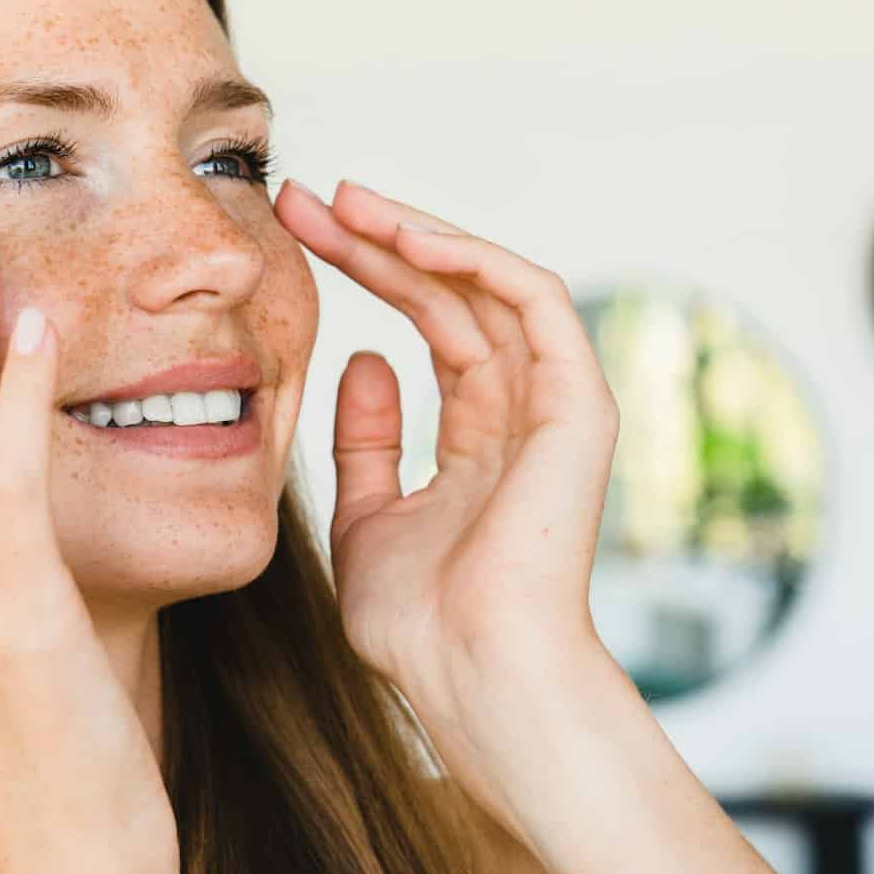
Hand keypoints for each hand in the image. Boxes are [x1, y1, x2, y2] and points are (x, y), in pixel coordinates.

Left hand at [275, 178, 621, 843]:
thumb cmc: (420, 625)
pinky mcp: (577, 404)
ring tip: (342, 201)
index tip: (295, 234)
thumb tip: (363, 359)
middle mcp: (523, 410)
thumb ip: (367, 441)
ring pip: (487, 283)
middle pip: (450, 293)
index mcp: (482, 437)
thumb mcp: (366, 518)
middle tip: (305, 196)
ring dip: (415, 233)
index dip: (364, 271)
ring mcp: (555, 405)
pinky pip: (532, 300)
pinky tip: (403, 238)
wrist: (471, 677)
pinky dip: (471, 258)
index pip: (427, 324)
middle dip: (376, 239)